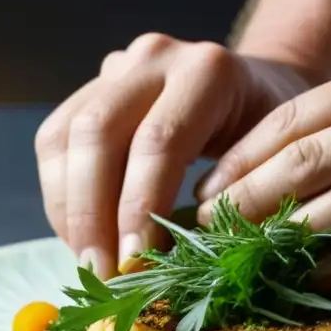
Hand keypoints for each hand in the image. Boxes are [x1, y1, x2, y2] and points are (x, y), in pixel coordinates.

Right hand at [35, 33, 310, 278]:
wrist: (259, 86)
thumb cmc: (274, 134)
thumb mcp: (274, 159)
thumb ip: (235, 200)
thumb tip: (187, 269)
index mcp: (209, 72)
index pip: (159, 141)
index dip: (139, 206)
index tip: (134, 262)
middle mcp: (156, 58)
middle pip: (98, 132)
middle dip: (92, 213)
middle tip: (101, 273)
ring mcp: (118, 67)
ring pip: (64, 135)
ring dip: (69, 208)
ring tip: (89, 263)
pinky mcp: (92, 88)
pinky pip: (55, 140)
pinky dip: (61, 196)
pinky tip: (82, 237)